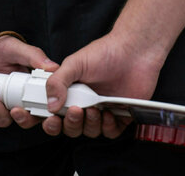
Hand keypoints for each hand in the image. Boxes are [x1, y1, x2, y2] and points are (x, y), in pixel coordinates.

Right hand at [42, 31, 166, 138]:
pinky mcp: (120, 116)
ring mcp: (101, 110)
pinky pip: (110, 132)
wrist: (134, 52)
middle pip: (70, 127)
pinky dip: (107, 127)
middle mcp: (84, 103)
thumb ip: (57, 82)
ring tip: (94, 109)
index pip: (54, 113)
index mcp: (69, 92)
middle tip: (76, 110)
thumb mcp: (74, 64)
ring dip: (89, 124)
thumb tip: (50, 104)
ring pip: (89, 131)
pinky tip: (109, 113)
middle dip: (70, 123)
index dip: (50, 121)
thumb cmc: (105, 53)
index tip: (51, 119)